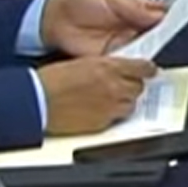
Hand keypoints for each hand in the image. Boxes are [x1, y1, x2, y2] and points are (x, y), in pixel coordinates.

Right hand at [39, 56, 157, 134]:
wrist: (38, 101)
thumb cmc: (52, 81)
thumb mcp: (82, 62)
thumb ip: (104, 66)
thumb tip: (116, 69)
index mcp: (109, 67)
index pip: (142, 67)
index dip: (147, 70)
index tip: (149, 71)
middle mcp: (114, 87)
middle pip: (139, 87)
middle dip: (133, 86)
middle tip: (124, 86)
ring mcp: (110, 107)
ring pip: (131, 105)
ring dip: (125, 102)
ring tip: (111, 100)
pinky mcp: (103, 123)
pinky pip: (117, 119)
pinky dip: (112, 115)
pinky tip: (100, 111)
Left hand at [40, 0, 165, 57]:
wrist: (55, 23)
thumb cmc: (79, 6)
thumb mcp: (111, 0)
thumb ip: (136, 8)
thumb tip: (160, 12)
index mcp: (135, 12)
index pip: (161, 17)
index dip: (172, 20)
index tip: (181, 21)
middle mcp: (133, 31)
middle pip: (158, 37)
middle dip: (166, 39)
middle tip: (173, 38)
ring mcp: (124, 46)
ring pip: (147, 52)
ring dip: (152, 52)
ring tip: (160, 49)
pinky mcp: (114, 60)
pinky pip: (129, 65)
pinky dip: (136, 66)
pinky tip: (142, 63)